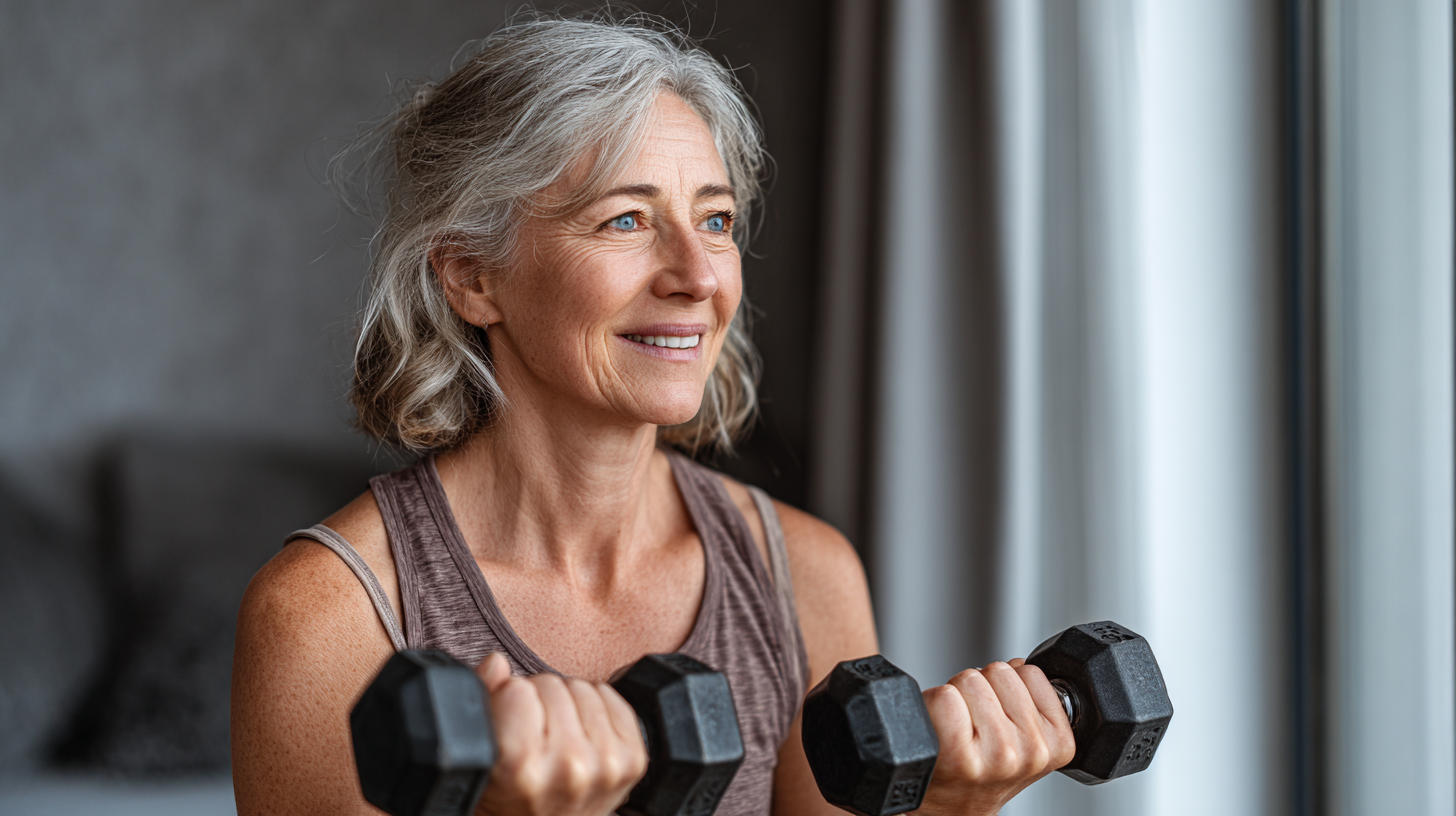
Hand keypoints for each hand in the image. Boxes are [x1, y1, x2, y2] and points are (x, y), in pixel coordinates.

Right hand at [473, 654, 647, 815]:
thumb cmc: (512, 797)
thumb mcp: (481, 758)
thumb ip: (481, 702)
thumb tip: (497, 663)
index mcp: (521, 767)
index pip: (517, 689)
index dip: (508, 701)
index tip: (510, 726)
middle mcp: (568, 766)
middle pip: (551, 684)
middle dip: (538, 701)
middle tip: (535, 735)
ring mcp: (606, 763)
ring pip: (582, 687)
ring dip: (568, 704)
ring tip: (557, 737)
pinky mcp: (633, 759)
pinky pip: (610, 697)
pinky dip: (595, 709)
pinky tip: (582, 736)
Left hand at [911, 658, 1075, 815]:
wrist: (953, 807)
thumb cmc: (985, 770)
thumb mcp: (1027, 738)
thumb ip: (1031, 698)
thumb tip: (1020, 664)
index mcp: (1059, 744)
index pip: (1031, 672)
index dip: (1007, 685)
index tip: (1000, 713)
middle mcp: (1032, 752)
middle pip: (999, 670)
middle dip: (982, 687)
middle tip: (975, 721)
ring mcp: (998, 755)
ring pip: (971, 679)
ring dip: (957, 694)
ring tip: (959, 727)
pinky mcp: (959, 755)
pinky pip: (945, 697)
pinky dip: (933, 704)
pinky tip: (940, 730)